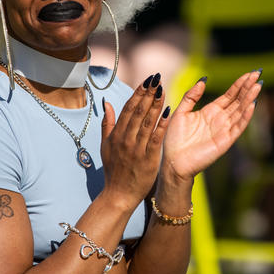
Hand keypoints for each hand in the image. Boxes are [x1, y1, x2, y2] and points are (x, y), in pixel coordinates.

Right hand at [99, 74, 170, 209]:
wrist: (118, 195)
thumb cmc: (113, 170)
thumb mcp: (105, 146)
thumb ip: (107, 123)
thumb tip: (107, 102)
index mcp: (116, 134)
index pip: (128, 109)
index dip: (138, 93)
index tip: (147, 80)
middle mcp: (125, 139)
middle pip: (138, 112)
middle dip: (148, 93)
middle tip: (157, 78)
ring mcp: (136, 149)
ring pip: (147, 122)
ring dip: (155, 105)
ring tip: (163, 89)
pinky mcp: (148, 159)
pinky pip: (155, 138)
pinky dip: (161, 125)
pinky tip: (169, 112)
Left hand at [162, 71, 262, 180]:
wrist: (173, 161)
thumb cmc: (175, 139)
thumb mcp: (181, 112)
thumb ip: (191, 96)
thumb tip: (203, 79)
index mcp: (211, 111)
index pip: (230, 95)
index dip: (240, 84)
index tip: (250, 73)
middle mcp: (220, 119)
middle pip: (238, 100)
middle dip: (248, 87)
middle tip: (258, 74)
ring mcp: (224, 130)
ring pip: (240, 111)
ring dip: (249, 98)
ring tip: (258, 86)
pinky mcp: (225, 141)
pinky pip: (238, 127)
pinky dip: (246, 116)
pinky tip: (252, 105)